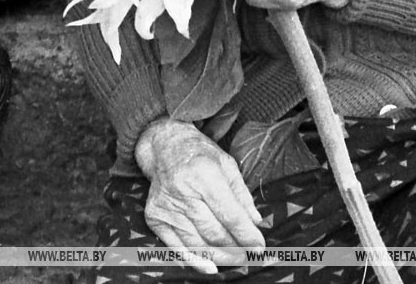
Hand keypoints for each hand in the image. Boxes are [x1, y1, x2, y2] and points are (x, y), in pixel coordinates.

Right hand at [134, 118, 264, 273]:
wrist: (164, 147)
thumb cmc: (200, 154)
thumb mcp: (227, 164)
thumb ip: (242, 194)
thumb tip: (255, 222)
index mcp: (204, 173)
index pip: (230, 214)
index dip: (247, 234)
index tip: (260, 247)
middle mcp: (183, 191)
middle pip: (215, 232)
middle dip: (237, 248)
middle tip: (250, 255)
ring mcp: (167, 206)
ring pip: (199, 244)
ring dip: (221, 256)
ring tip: (236, 260)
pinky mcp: (155, 218)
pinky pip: (177, 248)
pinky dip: (196, 261)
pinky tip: (211, 267)